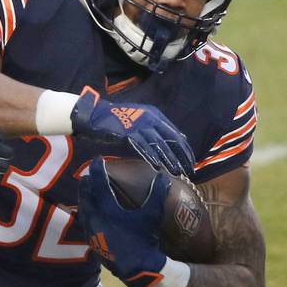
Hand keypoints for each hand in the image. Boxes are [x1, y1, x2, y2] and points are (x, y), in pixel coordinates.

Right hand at [70, 88, 194, 177]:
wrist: (95, 115)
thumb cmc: (118, 120)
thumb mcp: (142, 119)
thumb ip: (158, 128)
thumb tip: (180, 138)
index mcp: (155, 115)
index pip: (175, 133)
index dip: (184, 149)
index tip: (190, 161)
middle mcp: (150, 118)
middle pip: (171, 139)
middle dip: (181, 156)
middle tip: (188, 170)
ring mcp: (140, 125)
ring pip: (159, 145)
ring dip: (169, 159)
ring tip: (176, 171)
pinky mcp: (129, 133)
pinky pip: (143, 147)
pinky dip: (152, 157)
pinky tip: (158, 167)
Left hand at [79, 156, 169, 286]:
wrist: (138, 268)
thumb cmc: (145, 240)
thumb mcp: (152, 215)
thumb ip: (157, 194)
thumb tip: (162, 175)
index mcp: (108, 209)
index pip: (99, 183)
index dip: (98, 169)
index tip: (97, 159)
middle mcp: (95, 219)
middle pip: (85, 195)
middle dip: (86, 183)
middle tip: (89, 174)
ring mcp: (91, 232)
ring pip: (82, 209)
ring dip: (84, 198)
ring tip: (86, 191)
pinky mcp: (92, 243)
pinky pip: (84, 223)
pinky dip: (86, 214)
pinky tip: (90, 213)